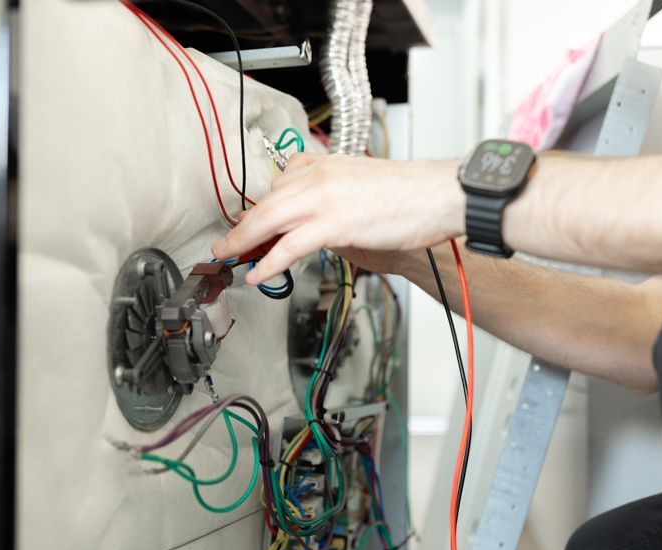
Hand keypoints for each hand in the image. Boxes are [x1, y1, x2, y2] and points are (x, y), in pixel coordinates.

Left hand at [212, 154, 464, 284]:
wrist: (437, 196)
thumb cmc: (409, 198)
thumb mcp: (359, 190)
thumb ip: (329, 205)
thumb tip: (308, 230)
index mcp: (324, 164)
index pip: (279, 184)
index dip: (260, 209)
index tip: (247, 224)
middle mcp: (319, 176)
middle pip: (266, 202)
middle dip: (240, 227)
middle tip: (223, 244)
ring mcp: (324, 198)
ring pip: (269, 220)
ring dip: (243, 242)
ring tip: (228, 259)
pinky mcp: (334, 223)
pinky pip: (289, 245)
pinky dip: (269, 261)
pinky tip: (258, 273)